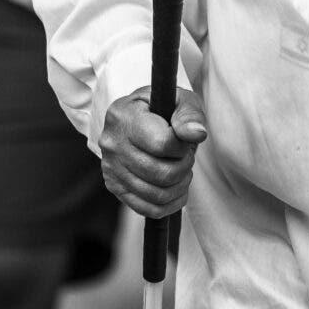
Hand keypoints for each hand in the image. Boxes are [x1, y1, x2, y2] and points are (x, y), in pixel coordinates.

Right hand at [98, 85, 208, 218]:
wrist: (137, 118)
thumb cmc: (162, 108)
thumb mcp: (179, 99)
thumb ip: (190, 114)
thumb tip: (197, 134)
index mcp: (124, 116)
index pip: (162, 144)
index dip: (183, 147)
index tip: (184, 140)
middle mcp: (112, 143)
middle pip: (160, 173)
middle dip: (184, 167)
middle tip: (186, 156)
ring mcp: (111, 167)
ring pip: (156, 194)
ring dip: (180, 185)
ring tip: (183, 170)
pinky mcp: (114, 186)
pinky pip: (148, 209)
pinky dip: (170, 204)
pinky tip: (177, 189)